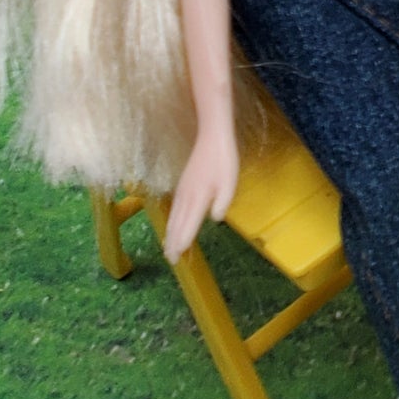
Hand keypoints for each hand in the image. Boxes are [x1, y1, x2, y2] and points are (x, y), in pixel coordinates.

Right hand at [164, 123, 239, 263]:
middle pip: (177, 225)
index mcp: (198, 198)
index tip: (178, 258)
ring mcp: (182, 191)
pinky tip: (172, 225)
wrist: (211, 137)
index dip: (182, 243)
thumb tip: (215, 219)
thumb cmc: (224, 160)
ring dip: (170, 234)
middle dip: (173, 243)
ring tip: (168, 249)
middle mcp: (186, 197)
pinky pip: (174, 209)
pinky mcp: (182, 186)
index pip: (187, 226)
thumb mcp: (230, 182)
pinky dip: (171, 222)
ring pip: (173, 217)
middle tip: (172, 261)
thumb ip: (223, 202)